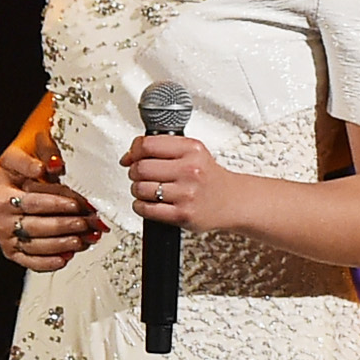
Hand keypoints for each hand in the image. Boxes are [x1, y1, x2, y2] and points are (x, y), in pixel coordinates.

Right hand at [0, 144, 103, 271]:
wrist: (12, 181)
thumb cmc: (24, 165)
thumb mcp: (30, 150)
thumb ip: (44, 151)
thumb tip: (54, 165)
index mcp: (2, 190)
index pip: (33, 200)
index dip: (56, 203)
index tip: (77, 203)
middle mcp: (1, 215)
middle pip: (36, 225)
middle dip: (65, 225)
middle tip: (87, 223)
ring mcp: (6, 234)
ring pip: (35, 244)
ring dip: (62, 244)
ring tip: (83, 240)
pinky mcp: (13, 250)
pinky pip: (30, 261)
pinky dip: (48, 262)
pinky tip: (66, 258)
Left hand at [123, 134, 241, 231]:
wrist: (233, 201)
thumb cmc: (208, 177)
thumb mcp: (192, 153)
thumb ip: (160, 148)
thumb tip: (127, 158)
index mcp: (192, 150)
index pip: (147, 145)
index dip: (134, 151)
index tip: (133, 158)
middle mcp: (191, 170)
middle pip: (140, 168)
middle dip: (135, 173)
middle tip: (144, 176)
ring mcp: (187, 194)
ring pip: (139, 189)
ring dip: (138, 190)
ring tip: (150, 191)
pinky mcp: (183, 214)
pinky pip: (145, 209)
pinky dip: (141, 206)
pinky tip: (151, 203)